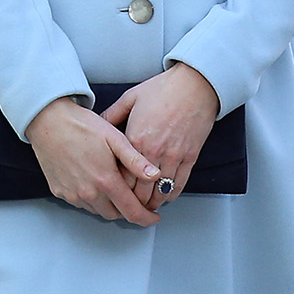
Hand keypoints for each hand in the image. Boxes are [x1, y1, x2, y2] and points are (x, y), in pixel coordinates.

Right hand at [25, 97, 161, 224]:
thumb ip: (136, 161)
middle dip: (127, 210)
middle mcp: (88, 192)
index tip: (152, 217)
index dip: (145, 218)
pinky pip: (81, 203)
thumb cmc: (81, 126)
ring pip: (98, 210)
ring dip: (109, 204)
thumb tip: (155, 175)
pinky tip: (94, 182)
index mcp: (105, 180)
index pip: (131, 211)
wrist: (48, 121)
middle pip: (115, 214)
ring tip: (113, 185)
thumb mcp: (115, 138)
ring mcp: (72, 194)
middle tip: (134, 198)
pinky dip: (92, 199)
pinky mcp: (60, 192)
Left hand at [101, 65, 219, 208]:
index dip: (117, 190)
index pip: (122, 177)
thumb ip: (112, 115)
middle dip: (133, 203)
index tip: (112, 195)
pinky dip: (170, 195)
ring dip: (151, 203)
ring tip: (145, 208)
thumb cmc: (164, 89)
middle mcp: (153, 153)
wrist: (195, 84)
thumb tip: (97, 124)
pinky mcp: (190, 157)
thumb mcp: (130, 98)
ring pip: (160, 192)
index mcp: (135, 140)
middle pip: (140, 191)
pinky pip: (179, 184)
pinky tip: (164, 198)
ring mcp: (174, 157)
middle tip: (127, 209)